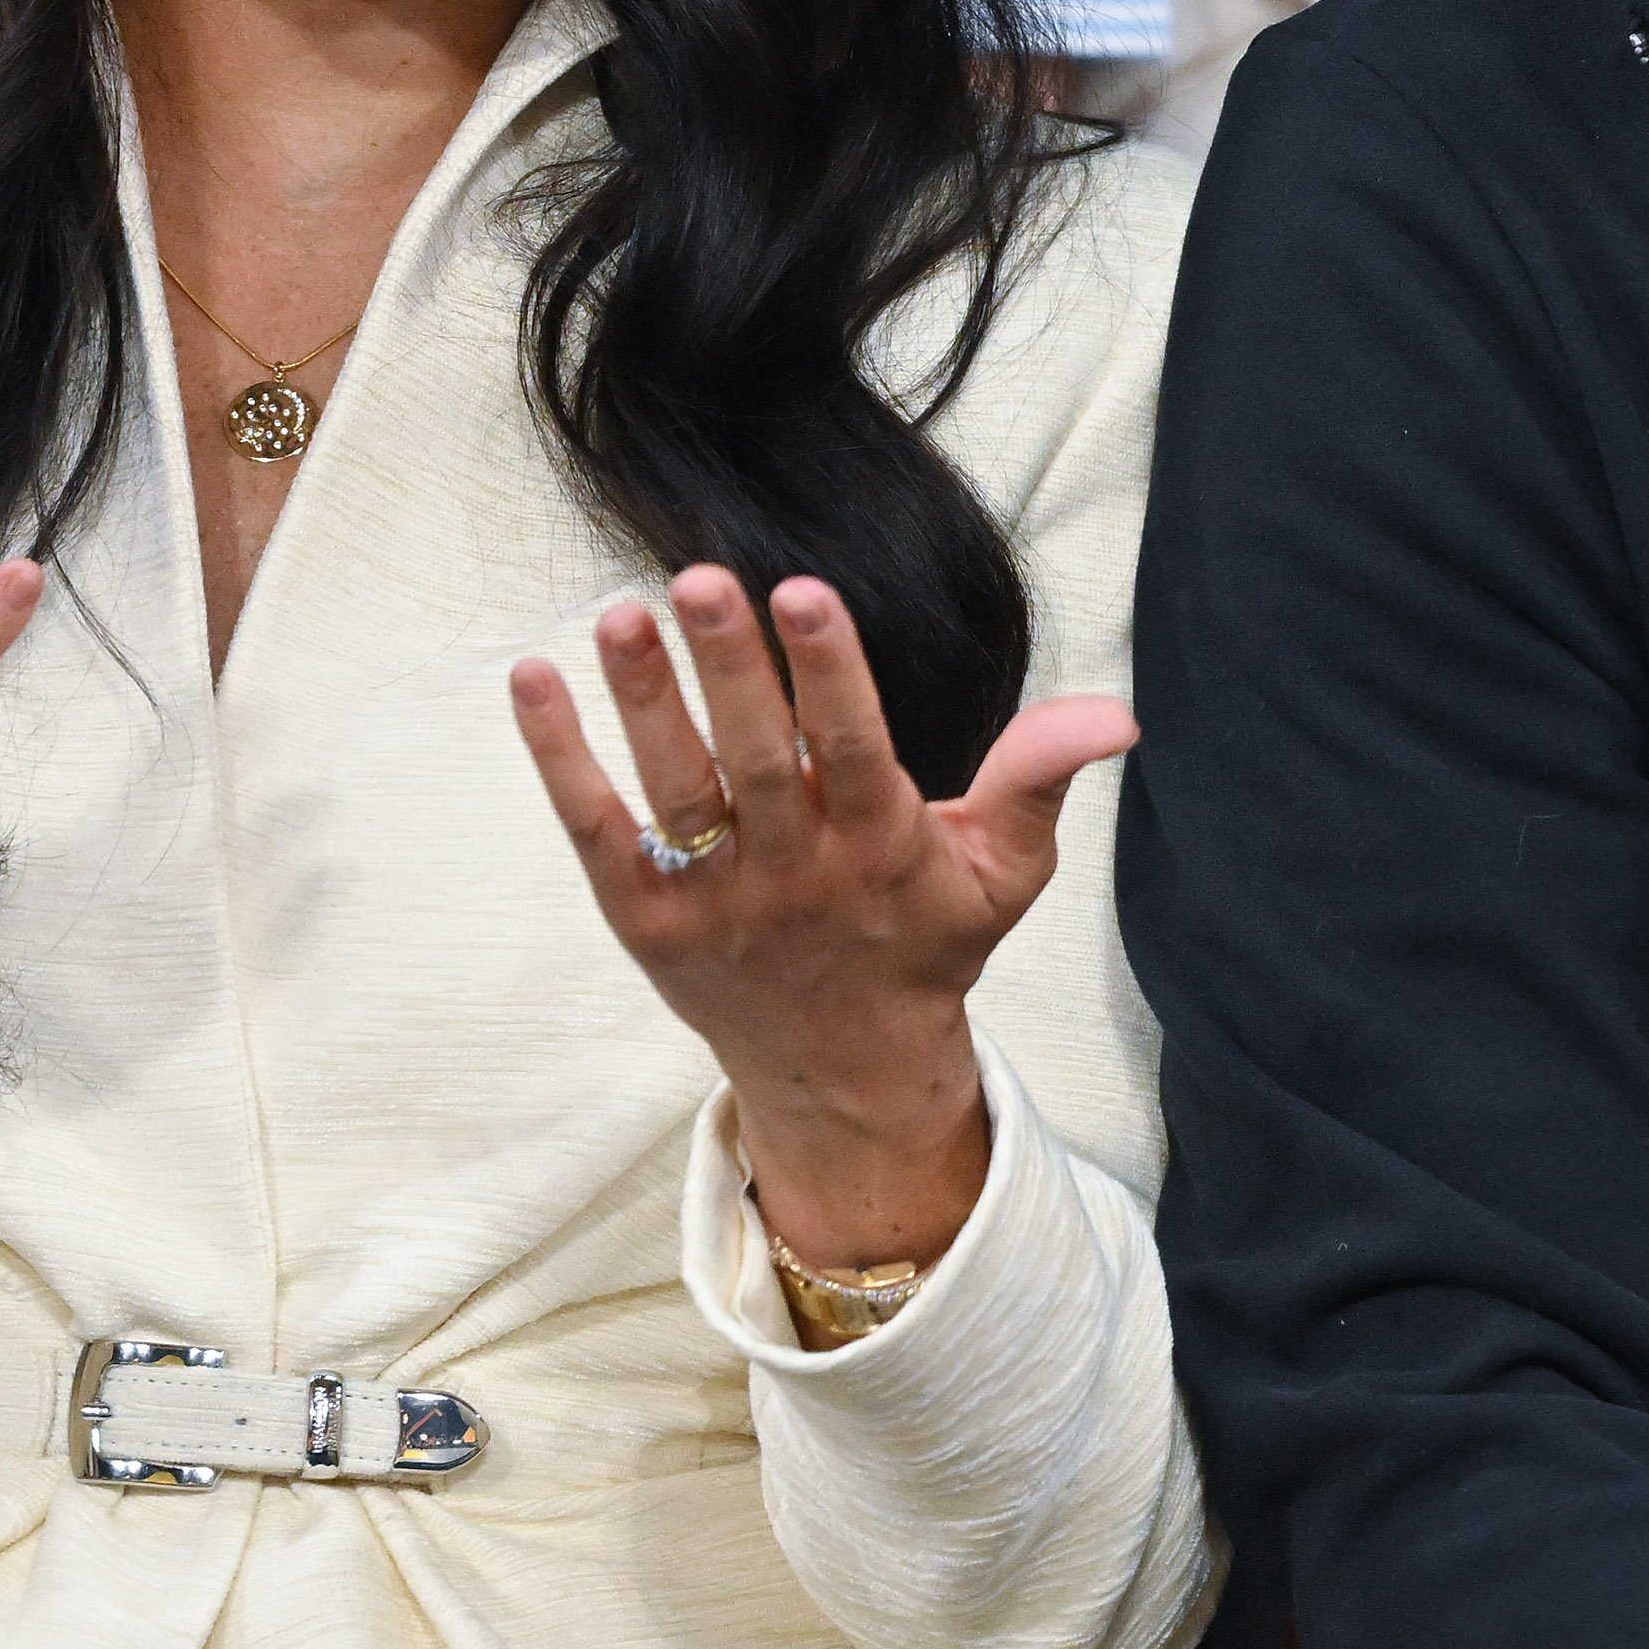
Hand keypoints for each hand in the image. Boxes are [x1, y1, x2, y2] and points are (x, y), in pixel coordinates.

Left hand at [505, 566, 1130, 1274]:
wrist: (844, 1070)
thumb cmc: (927, 943)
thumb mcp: (1003, 870)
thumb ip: (1040, 778)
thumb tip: (1116, 713)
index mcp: (882, 851)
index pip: (853, 750)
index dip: (830, 672)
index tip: (803, 590)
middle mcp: (794, 875)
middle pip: (754, 760)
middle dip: (728, 668)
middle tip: (695, 578)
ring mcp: (713, 899)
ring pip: (672, 790)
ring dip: (642, 701)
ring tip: (619, 615)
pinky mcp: (644, 918)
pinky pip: (595, 830)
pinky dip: (560, 758)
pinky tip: (532, 680)